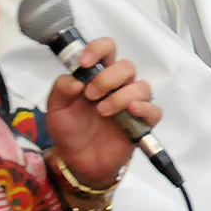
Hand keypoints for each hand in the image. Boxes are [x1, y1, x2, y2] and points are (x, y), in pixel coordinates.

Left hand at [43, 38, 159, 186]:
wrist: (77, 161)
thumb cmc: (69, 130)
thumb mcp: (55, 109)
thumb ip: (61, 90)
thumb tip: (76, 80)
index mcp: (97, 75)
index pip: (107, 49)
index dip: (98, 49)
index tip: (85, 64)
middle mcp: (117, 85)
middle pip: (127, 66)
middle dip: (108, 78)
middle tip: (91, 96)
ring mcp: (131, 104)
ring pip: (141, 86)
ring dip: (121, 96)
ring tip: (103, 111)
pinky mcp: (142, 123)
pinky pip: (154, 111)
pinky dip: (144, 109)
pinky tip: (131, 112)